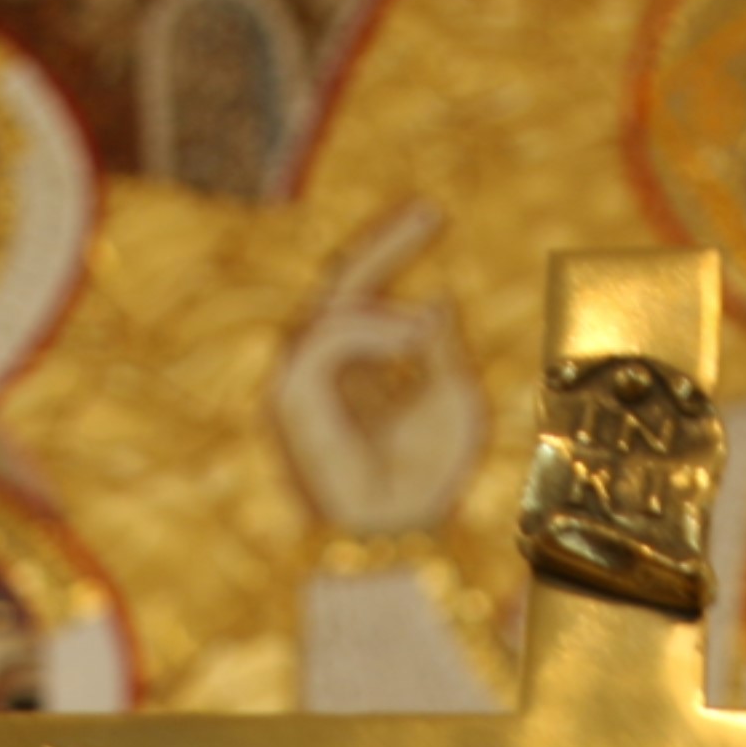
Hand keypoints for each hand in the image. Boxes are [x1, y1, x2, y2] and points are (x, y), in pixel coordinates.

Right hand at [271, 201, 482, 542]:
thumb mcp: (454, 397)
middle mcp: (324, 372)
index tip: (434, 215)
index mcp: (357, 368)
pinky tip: (409, 338)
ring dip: (379, 309)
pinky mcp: (291, 402)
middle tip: (431, 214)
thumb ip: (440, 348)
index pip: (364, 294)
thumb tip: (435, 299)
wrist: (402, 532)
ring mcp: (300, 386)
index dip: (393, 250)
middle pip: (339, 288)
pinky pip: (321, 344)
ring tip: (424, 329)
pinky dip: (365, 333)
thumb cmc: (430, 478)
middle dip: (383, 246)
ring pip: (329, 313)